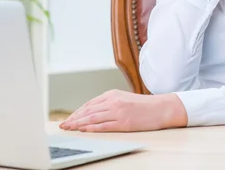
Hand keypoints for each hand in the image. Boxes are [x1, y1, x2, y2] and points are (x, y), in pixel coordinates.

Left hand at [59, 89, 187, 132]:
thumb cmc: (143, 105)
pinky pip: (104, 125)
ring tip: (69, 128)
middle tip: (63, 125)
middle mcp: (113, 101)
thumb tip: (93, 112)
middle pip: (88, 111)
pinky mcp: (124, 122)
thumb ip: (109, 103)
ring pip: (93, 118)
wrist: (160, 108)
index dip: (77, 112)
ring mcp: (118, 112)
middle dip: (73, 118)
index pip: (89, 104)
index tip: (68, 119)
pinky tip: (84, 130)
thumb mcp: (123, 99)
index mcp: (112, 94)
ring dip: (78, 123)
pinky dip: (92, 128)